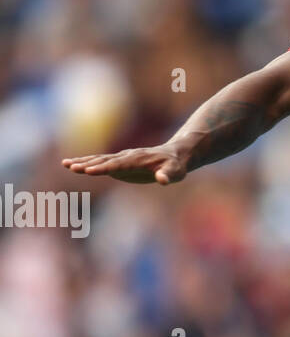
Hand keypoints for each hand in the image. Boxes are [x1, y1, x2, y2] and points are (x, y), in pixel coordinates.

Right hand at [61, 142, 189, 185]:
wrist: (175, 155)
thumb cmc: (176, 166)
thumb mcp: (176, 172)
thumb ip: (168, 176)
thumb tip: (163, 180)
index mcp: (137, 160)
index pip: (118, 164)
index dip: (104, 168)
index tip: (90, 171)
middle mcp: (126, 157)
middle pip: (104, 160)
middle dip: (88, 164)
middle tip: (71, 167)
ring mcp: (121, 159)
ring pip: (99, 160)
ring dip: (83, 162)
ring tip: (65, 164)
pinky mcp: (119, 163)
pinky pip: (100, 162)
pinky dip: (86, 163)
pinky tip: (73, 165)